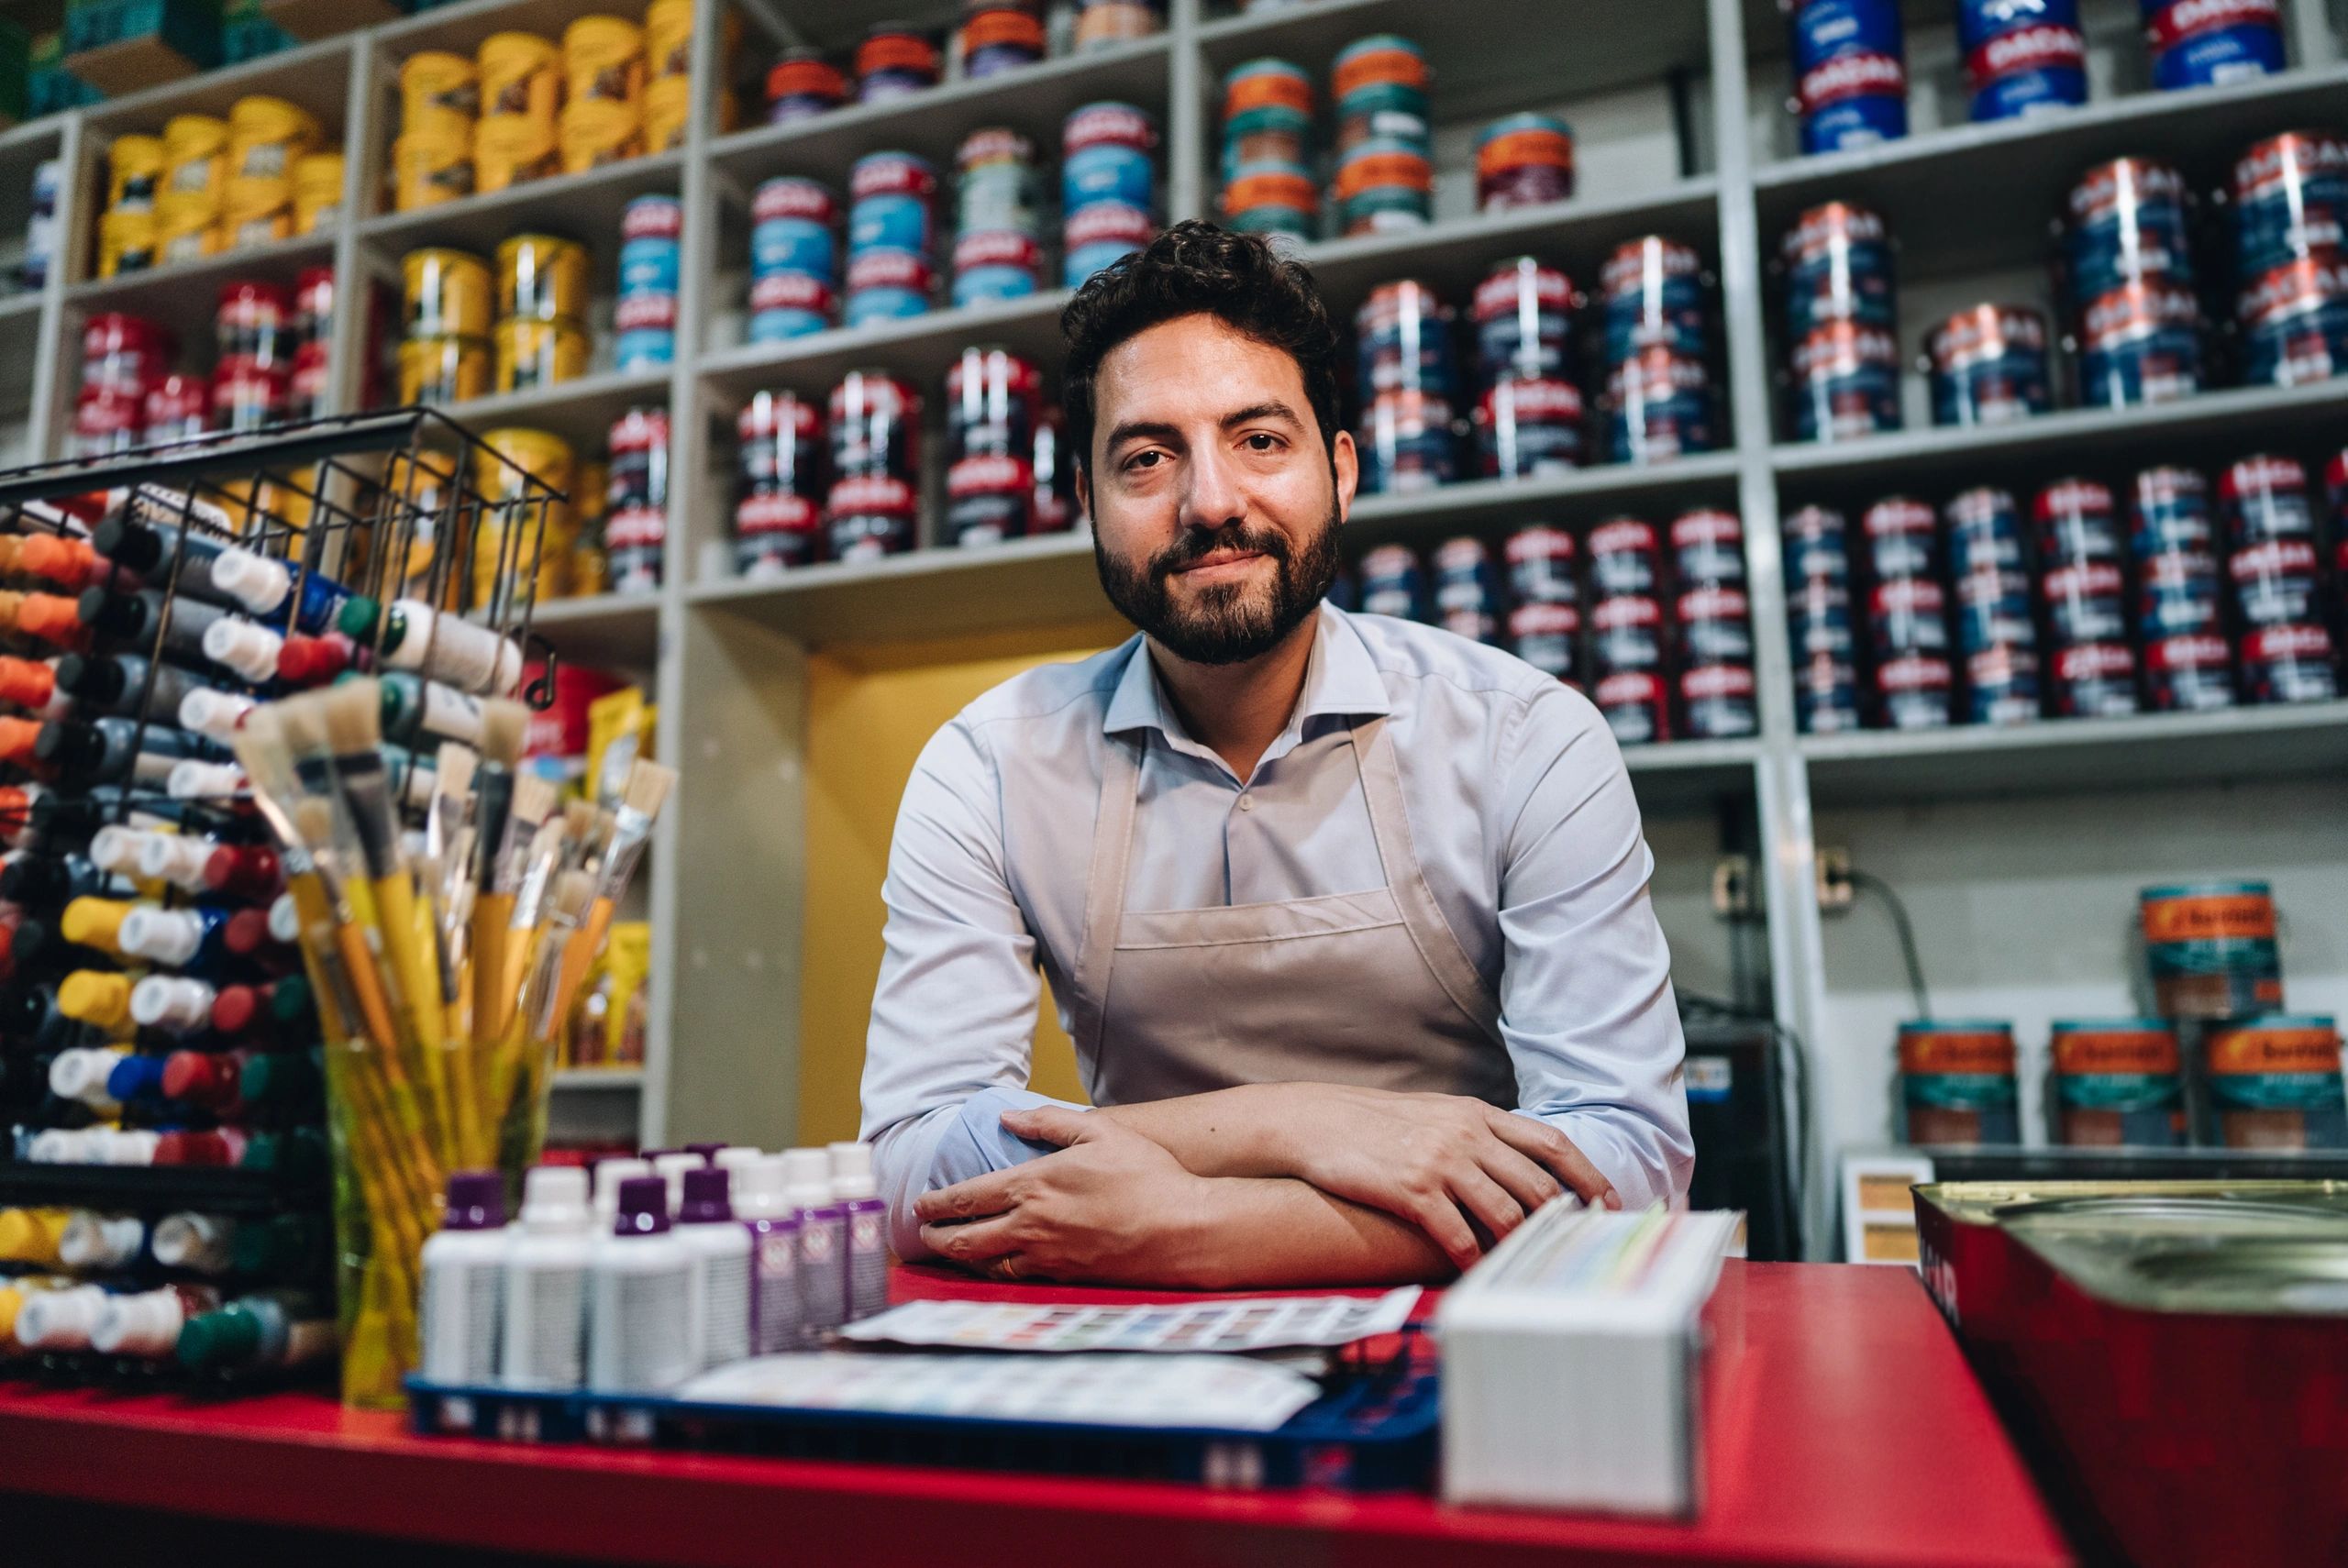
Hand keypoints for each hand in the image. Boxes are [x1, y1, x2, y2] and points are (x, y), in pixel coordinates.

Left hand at [914, 1107, 1208, 1284]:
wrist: (1182, 1229)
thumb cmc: (1146, 1175)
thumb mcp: (1100, 1131)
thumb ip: (1049, 1122)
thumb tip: (1007, 1117)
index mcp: (1034, 1185)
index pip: (968, 1197)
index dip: (937, 1202)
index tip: (920, 1202)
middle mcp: (1031, 1225)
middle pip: (966, 1237)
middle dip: (937, 1236)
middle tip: (922, 1234)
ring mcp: (1047, 1256)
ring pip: (988, 1262)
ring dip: (962, 1257)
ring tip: (952, 1251)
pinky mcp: (1066, 1277)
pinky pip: (1017, 1278)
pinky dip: (995, 1272)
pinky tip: (994, 1267)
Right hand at [1265, 1086, 1620, 1268]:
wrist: (1317, 1121)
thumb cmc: (1374, 1123)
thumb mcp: (1435, 1114)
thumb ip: (1477, 1135)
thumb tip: (1519, 1165)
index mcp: (1478, 1114)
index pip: (1551, 1143)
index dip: (1588, 1175)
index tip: (1610, 1205)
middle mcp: (1467, 1135)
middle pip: (1537, 1183)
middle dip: (1564, 1221)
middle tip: (1577, 1250)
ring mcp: (1441, 1162)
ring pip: (1505, 1211)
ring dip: (1522, 1245)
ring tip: (1529, 1267)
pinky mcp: (1412, 1190)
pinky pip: (1457, 1234)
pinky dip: (1472, 1258)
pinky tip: (1474, 1272)